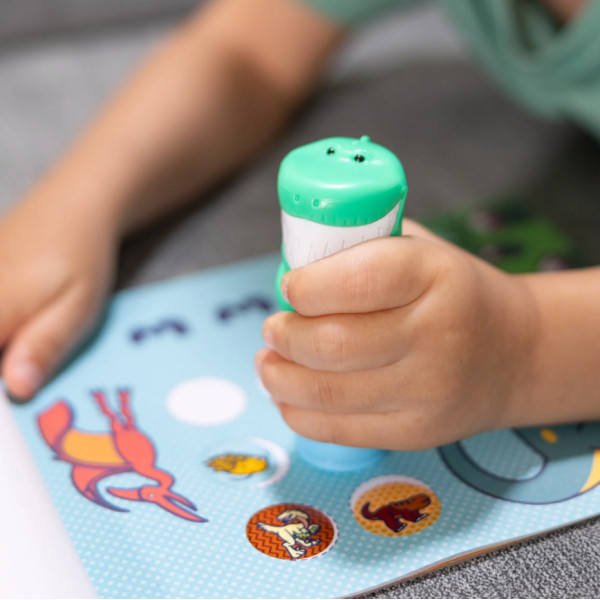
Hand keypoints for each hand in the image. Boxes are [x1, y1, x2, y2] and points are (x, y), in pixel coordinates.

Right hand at [0, 194, 116, 399]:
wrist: (70, 207)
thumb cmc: (81, 258)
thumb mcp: (78, 306)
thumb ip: (45, 345)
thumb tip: (16, 389)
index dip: (1, 395)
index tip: (15, 415)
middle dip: (4, 370)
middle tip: (28, 374)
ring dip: (5, 353)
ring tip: (30, 347)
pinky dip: (4, 333)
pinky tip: (19, 334)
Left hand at [256, 220, 537, 449]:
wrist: (515, 353)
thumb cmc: (451, 292)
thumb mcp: (418, 249)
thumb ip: (360, 249)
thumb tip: (290, 267)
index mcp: (433, 275)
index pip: (355, 282)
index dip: (305, 287)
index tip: (289, 288)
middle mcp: (435, 335)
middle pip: (331, 344)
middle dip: (283, 336)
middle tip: (273, 328)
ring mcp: (427, 392)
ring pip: (326, 392)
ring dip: (277, 377)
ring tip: (267, 362)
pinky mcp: (415, 433)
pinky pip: (337, 431)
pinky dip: (296, 412)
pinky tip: (286, 395)